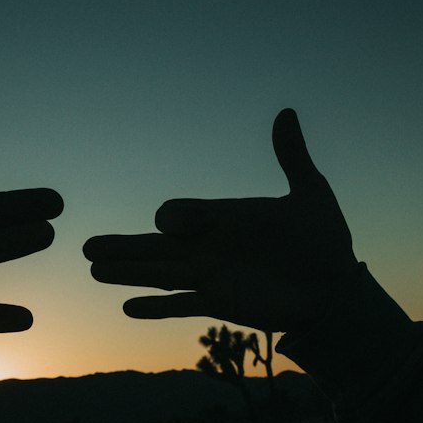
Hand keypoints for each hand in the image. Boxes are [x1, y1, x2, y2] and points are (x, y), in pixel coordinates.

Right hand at [82, 109, 358, 334]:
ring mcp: (212, 277)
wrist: (336, 289)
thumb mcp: (311, 194)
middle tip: (86, 246)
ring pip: (160, 274)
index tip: (170, 224)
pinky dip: (157, 309)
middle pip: (157, 246)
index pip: (184, 215)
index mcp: (226, 219)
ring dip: (128, 274)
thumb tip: (286, 112)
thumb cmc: (325, 240)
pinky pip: (182, 306)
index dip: (175, 218)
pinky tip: (128, 308)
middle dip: (123, 247)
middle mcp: (210, 247)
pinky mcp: (221, 305)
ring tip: (94, 271)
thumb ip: (292, 156)